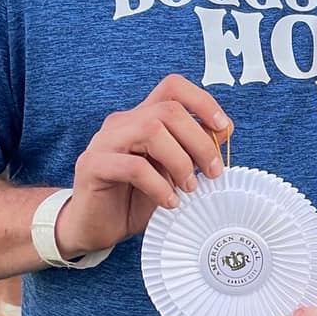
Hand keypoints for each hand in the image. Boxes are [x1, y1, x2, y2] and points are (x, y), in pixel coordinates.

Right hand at [58, 75, 231, 257]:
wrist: (96, 228)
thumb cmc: (136, 198)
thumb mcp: (173, 172)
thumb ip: (193, 149)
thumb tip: (223, 131)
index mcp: (143, 117)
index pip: (173, 87)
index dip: (202, 101)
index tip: (223, 128)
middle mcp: (123, 122)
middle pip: (169, 110)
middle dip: (200, 141)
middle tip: (213, 172)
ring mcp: (105, 141)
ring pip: (151, 130)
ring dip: (180, 161)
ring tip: (189, 188)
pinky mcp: (92, 165)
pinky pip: (133, 166)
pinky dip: (159, 185)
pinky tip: (169, 202)